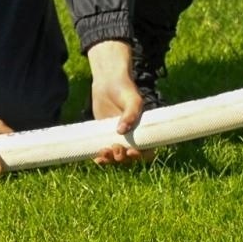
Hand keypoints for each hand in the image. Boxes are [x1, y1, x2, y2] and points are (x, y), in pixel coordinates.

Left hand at [87, 40, 150, 165]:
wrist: (108, 82)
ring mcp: (116, 136)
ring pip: (115, 156)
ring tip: (104, 152)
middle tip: (116, 148)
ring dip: (110, 159)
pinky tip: (96, 157)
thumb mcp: (132, 100)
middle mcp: (131, 135)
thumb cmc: (125, 89)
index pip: (146, 148)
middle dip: (122, 156)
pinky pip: (104, 151)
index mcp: (142, 129)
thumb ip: (130, 114)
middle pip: (129, 156)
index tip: (132, 151)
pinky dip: (101, 157)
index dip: (140, 155)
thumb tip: (121, 131)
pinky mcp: (103, 135)